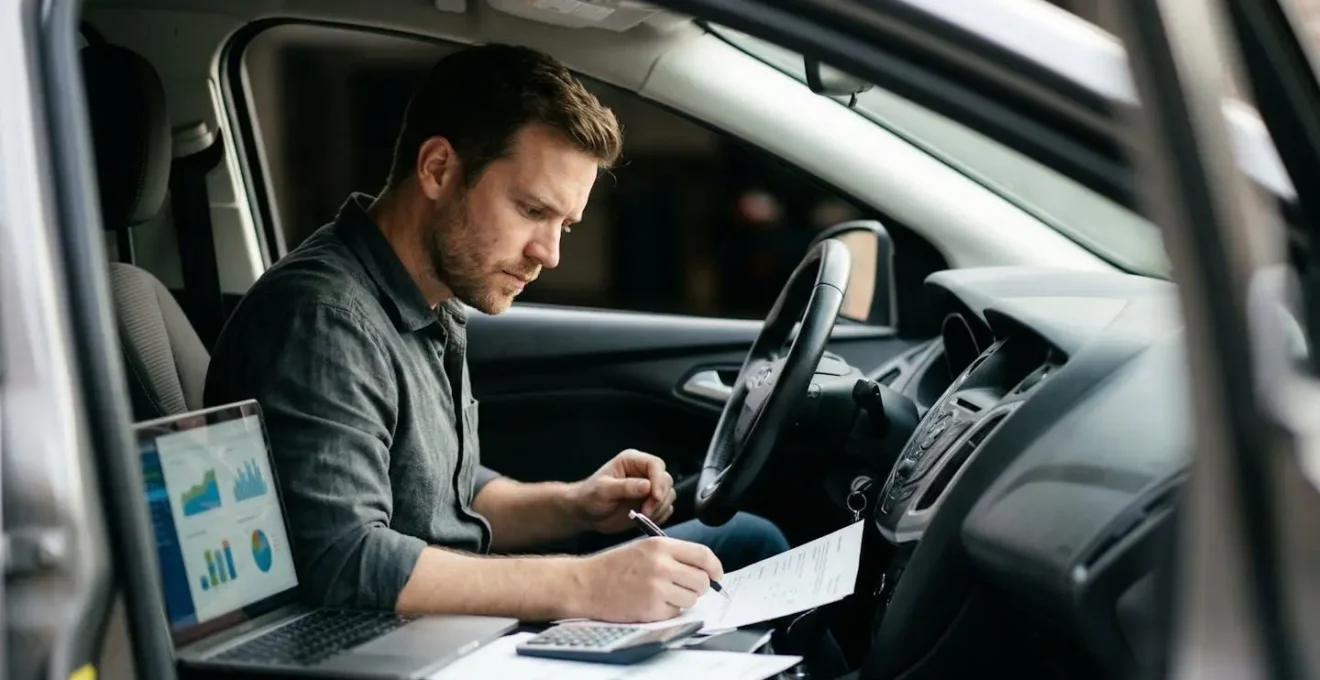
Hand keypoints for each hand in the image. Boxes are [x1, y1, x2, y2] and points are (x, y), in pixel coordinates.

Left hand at [571, 449, 675, 533]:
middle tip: (646, 512)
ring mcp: (649, 488)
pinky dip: (659, 516)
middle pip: (666, 480)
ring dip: (659, 508)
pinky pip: (665, 509)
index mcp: (632, 461)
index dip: (659, 480)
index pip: (655, 465)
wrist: (586, 513)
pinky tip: (645, 520)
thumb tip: (647, 486)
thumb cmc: (590, 497)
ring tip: (642, 516)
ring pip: (669, 495)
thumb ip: (625, 487)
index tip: (655, 497)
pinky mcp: (651, 504)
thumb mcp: (603, 490)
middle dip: (659, 498)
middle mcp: (643, 472)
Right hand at [574, 537, 723, 622]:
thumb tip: (704, 569)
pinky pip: (675, 612)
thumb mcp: (644, 548)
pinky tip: (651, 602)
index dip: (715, 567)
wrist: (587, 584)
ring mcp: (657, 588)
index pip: (703, 555)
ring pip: (691, 598)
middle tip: (684, 586)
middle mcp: (661, 565)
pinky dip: (668, 610)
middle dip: (698, 586)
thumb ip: (674, 555)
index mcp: (660, 546)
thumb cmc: (615, 566)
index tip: (717, 575)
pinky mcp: (651, 609)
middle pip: (702, 580)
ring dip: (683, 599)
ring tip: (662, 593)